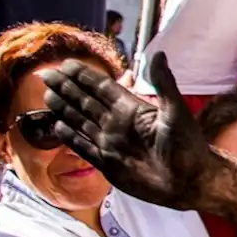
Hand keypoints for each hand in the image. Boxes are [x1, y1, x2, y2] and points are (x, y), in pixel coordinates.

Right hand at [39, 52, 222, 210]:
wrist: (189, 182)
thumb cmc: (188, 147)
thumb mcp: (176, 112)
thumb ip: (163, 84)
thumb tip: (158, 53)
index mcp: (133, 109)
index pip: (102, 88)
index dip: (84, 76)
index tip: (67, 64)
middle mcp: (119, 124)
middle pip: (86, 101)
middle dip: (67, 88)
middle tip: (46, 74)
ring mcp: (112, 144)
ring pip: (81, 122)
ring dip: (64, 108)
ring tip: (47, 95)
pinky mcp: (107, 164)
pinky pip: (84, 147)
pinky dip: (70, 137)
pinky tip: (58, 126)